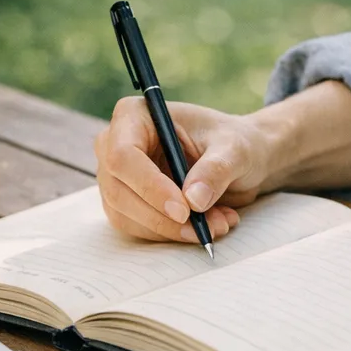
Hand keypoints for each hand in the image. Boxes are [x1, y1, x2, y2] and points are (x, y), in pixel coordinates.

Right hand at [95, 97, 274, 242]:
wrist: (236, 160)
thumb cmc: (232, 143)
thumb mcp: (234, 149)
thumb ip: (215, 170)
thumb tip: (193, 199)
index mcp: (134, 115)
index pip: (123, 155)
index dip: (149, 186)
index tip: (184, 210)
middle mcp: (115, 144)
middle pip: (119, 191)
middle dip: (163, 218)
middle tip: (206, 228)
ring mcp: (116, 176)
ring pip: (126, 216)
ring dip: (172, 230)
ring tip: (217, 224)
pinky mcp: (125, 203)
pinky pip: (137, 228)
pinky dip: (172, 234)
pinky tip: (206, 226)